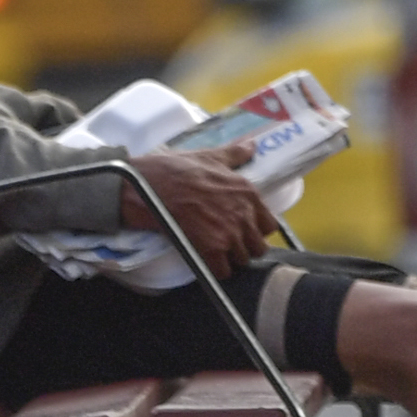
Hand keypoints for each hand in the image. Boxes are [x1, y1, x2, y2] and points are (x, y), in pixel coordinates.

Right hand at [123, 141, 272, 276]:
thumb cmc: (176, 170)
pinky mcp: (211, 250)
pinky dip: (214, 270)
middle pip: (258, 247)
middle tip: (228, 243)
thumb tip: (252, 145)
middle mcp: (244, 215)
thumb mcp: (209, 156)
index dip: (256, 230)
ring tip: (214, 251)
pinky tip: (204, 260)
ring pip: (242, 260)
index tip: (243, 230)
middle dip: (245, 248)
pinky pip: (223, 272)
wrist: (146, 187)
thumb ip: (235, 154)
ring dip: (230, 259)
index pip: (269, 225)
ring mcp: (229, 234)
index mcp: (247, 193)